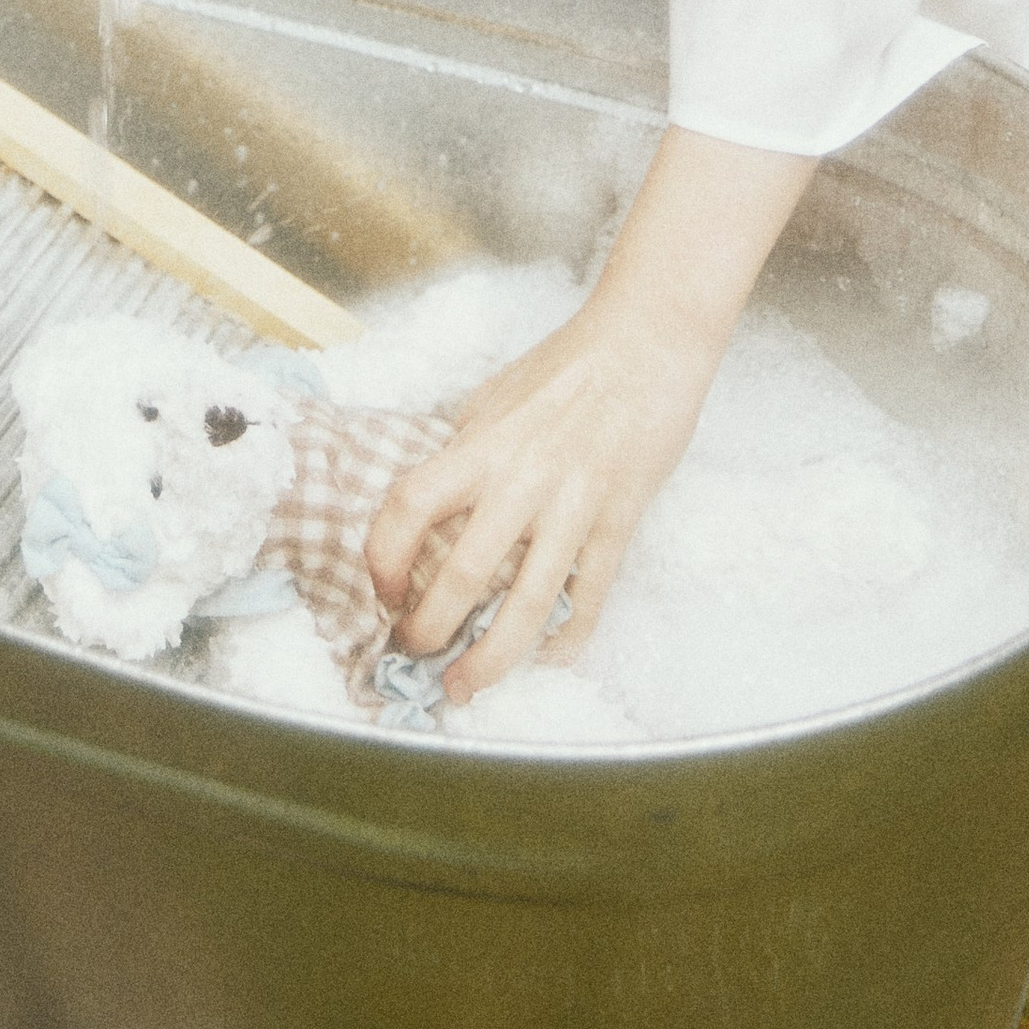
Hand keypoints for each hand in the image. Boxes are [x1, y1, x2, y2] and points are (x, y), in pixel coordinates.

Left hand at [365, 127, 814, 703]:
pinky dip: (567, 638)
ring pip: (526, 606)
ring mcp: (572, 505)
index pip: (409, 506)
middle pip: (461, 575)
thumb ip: (467, 451)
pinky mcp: (618, 521)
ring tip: (466, 687)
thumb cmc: (567, 365)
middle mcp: (520, 479)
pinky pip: (589, 597)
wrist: (646, 341)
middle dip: (429, 630)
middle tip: (416, 654)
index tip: (382, 590)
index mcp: (480, 443)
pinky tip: (548, 658)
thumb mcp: (496, 398)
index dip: (384, 558)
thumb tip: (435, 505)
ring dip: (490, 658)